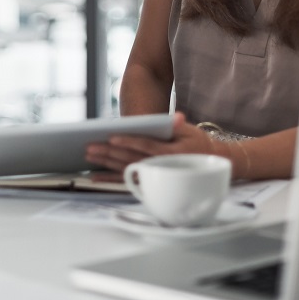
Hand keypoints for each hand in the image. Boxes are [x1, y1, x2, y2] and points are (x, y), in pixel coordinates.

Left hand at [84, 113, 220, 172]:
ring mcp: (154, 176)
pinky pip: (127, 180)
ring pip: (126, 170)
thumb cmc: (196, 143)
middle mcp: (160, 167)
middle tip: (90, 148)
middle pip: (131, 159)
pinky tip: (96, 177)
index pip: (146, 146)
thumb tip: (176, 118)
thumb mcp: (189, 131)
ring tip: (89, 158)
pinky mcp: (149, 181)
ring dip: (106, 165)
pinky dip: (110, 179)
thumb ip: (176, 125)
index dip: (129, 142)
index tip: (112, 138)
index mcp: (171, 153)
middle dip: (109, 154)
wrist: (209, 165)